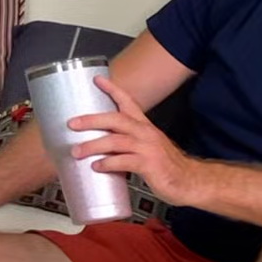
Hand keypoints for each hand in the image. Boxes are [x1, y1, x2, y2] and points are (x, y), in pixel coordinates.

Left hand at [69, 75, 206, 205]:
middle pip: (116, 119)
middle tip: (72, 123)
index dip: (113, 90)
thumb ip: (125, 143)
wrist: (189, 181)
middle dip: (92, 119)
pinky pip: (124, 161)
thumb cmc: (165, 165)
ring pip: (116, 141)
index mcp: (144, 126)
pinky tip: (96, 166)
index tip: (97, 80)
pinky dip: (108, 163)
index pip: (128, 102)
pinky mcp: (150, 164)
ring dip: (93, 145)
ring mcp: (148, 148)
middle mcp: (146, 133)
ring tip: (77, 151)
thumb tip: (97, 144)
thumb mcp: (146, 147)